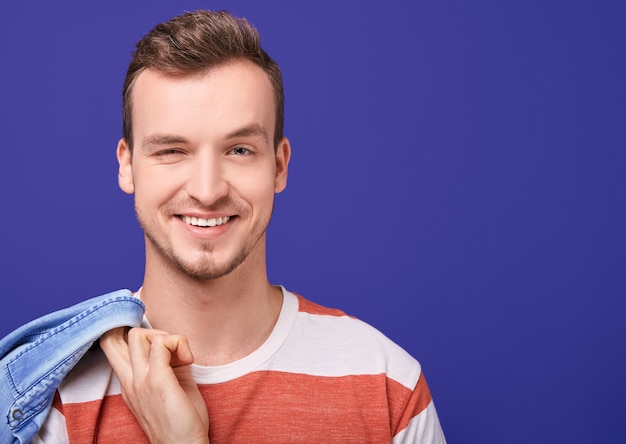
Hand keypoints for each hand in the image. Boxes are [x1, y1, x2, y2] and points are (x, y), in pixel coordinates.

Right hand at [100, 327, 208, 443]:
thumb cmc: (179, 421)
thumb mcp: (161, 389)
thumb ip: (160, 366)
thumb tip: (169, 344)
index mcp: (128, 383)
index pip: (110, 346)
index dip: (124, 332)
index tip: (154, 339)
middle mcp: (129, 380)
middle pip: (115, 336)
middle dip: (144, 331)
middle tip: (167, 348)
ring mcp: (141, 379)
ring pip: (139, 334)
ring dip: (164, 336)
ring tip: (179, 355)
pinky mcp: (157, 378)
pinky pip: (163, 342)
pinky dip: (179, 343)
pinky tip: (188, 360)